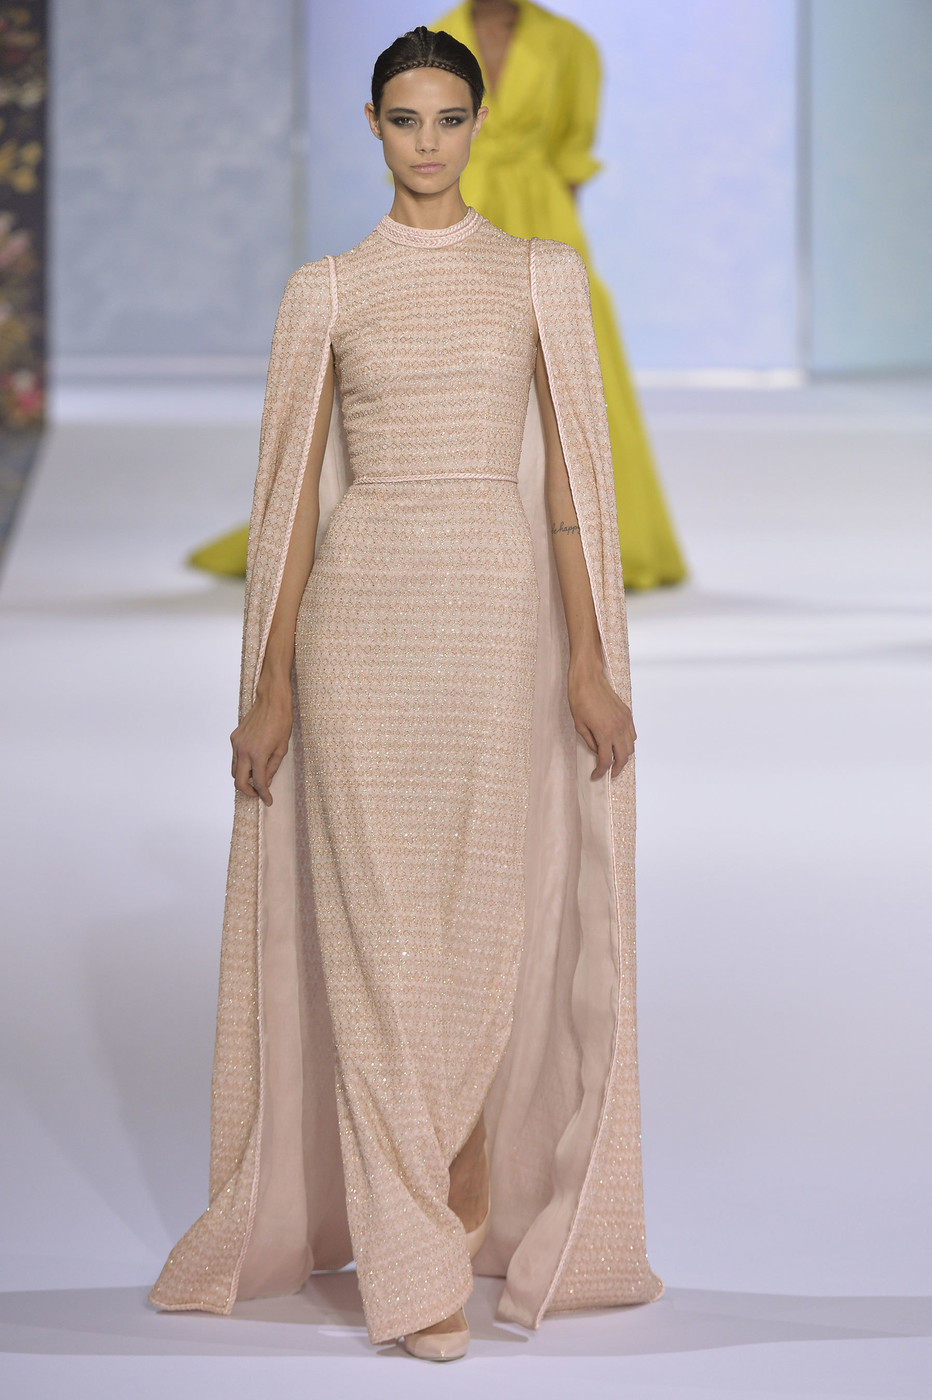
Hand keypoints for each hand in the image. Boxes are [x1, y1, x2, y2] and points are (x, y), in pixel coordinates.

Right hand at [230, 681, 292, 805]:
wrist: (271, 702)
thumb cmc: (281, 723)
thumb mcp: (282, 748)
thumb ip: (272, 768)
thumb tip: (266, 782)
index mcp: (258, 755)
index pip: (258, 783)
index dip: (263, 795)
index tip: (268, 801)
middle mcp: (243, 751)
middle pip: (238, 782)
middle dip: (248, 791)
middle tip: (258, 794)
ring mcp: (236, 744)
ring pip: (234, 770)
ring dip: (244, 777)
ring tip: (257, 777)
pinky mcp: (234, 737)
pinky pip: (235, 757)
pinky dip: (242, 764)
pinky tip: (253, 760)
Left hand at [568, 660, 635, 780]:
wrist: (588, 680)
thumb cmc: (579, 700)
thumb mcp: (579, 725)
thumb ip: (590, 742)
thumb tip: (598, 752)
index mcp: (604, 733)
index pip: (606, 761)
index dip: (600, 772)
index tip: (595, 776)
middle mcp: (618, 729)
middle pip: (623, 758)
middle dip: (616, 769)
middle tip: (609, 773)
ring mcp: (625, 721)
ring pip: (631, 747)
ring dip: (624, 756)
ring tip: (614, 760)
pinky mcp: (627, 714)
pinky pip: (632, 734)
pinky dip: (628, 743)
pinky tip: (618, 744)